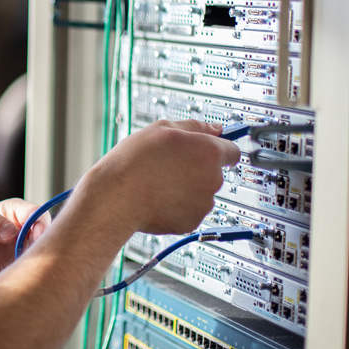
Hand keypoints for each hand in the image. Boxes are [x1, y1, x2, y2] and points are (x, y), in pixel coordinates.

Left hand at [0, 198, 50, 305]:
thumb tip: (11, 231)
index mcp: (8, 213)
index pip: (32, 211)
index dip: (38, 221)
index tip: (35, 235)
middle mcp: (22, 232)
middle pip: (47, 232)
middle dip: (48, 241)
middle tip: (37, 254)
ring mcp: (26, 254)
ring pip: (49, 254)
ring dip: (46, 260)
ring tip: (31, 270)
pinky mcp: (25, 275)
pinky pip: (42, 274)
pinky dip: (42, 277)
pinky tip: (32, 282)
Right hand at [77, 119, 240, 235]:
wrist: (116, 198)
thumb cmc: (134, 163)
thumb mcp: (161, 128)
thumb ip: (194, 126)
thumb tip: (214, 129)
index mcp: (209, 152)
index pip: (232, 150)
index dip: (218, 148)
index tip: (210, 149)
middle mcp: (213, 179)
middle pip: (214, 172)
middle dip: (196, 168)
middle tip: (169, 164)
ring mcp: (203, 203)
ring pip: (201, 192)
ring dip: (187, 187)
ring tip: (159, 181)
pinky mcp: (191, 222)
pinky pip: (189, 210)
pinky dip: (177, 205)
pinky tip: (158, 197)